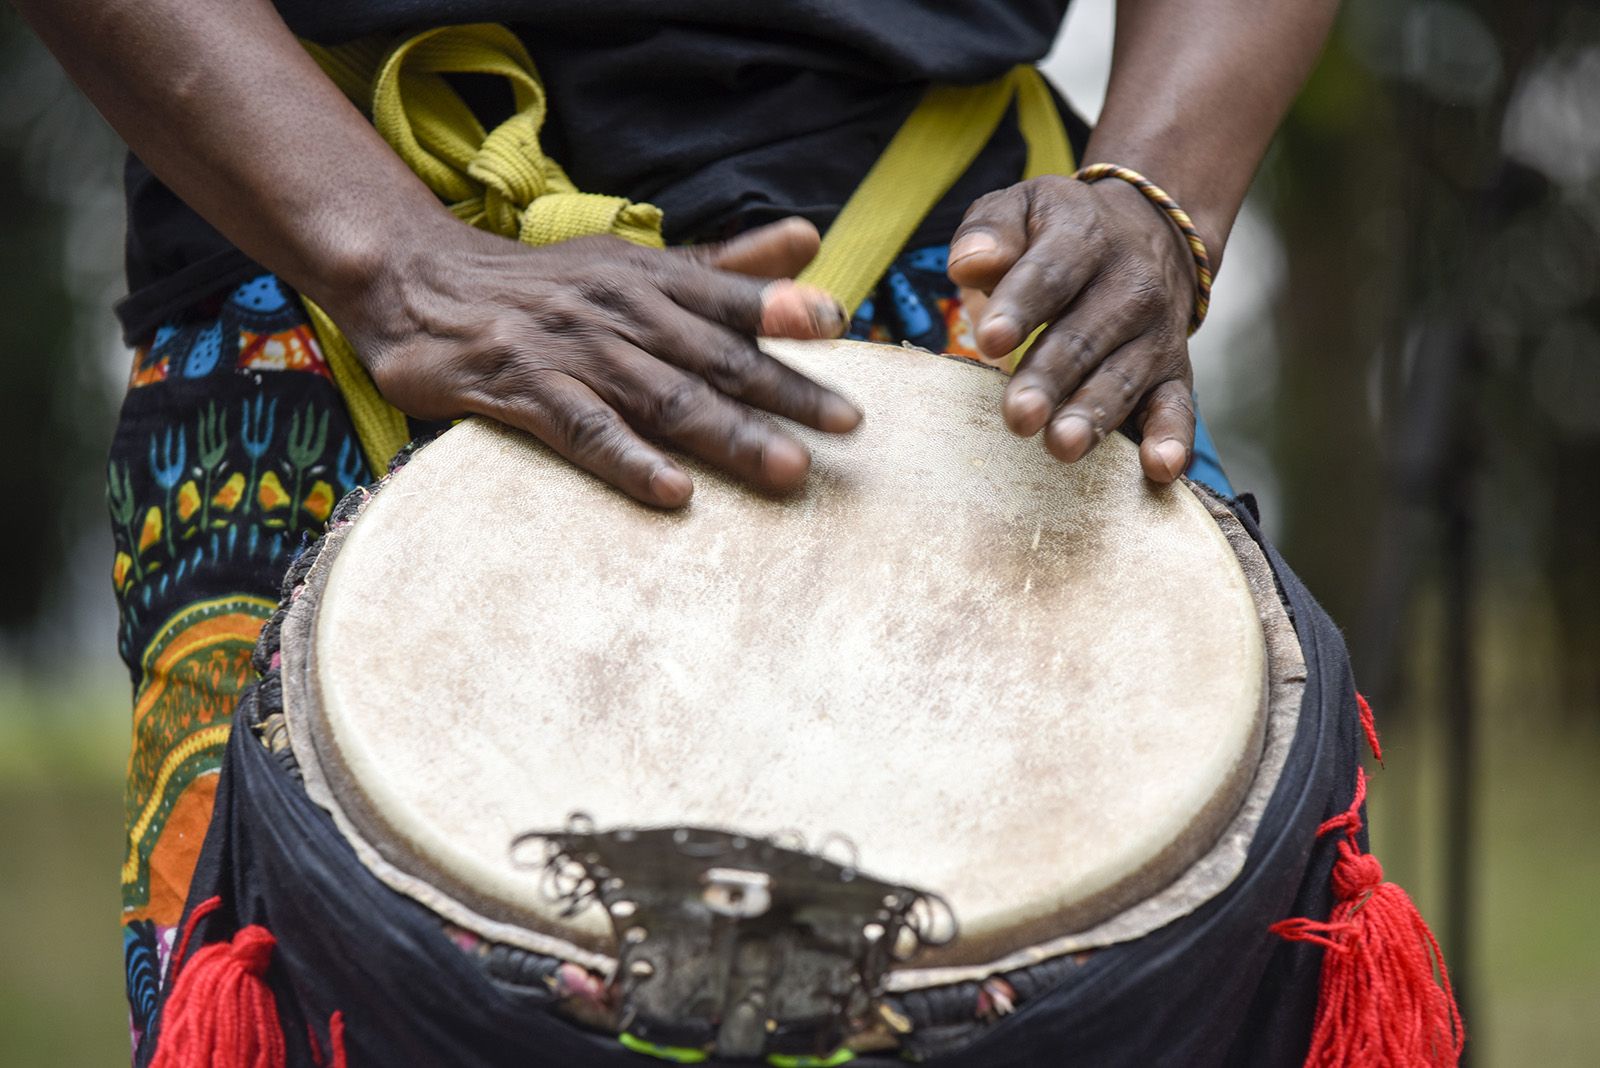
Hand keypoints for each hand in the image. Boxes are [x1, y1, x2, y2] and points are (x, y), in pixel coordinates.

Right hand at [330, 217, 860, 507]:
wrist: (420, 285)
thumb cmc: (547, 285)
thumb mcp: (634, 264)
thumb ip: (724, 265)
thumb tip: (808, 241)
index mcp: (650, 279)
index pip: (727, 294)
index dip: (781, 308)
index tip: (837, 325)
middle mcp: (620, 312)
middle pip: (713, 356)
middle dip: (783, 390)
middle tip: (847, 424)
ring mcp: (574, 353)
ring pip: (663, 397)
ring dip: (728, 434)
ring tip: (788, 468)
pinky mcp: (525, 392)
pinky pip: (585, 432)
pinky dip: (630, 461)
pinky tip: (674, 492)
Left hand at [947, 175, 1197, 482]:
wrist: (1152, 233)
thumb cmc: (1061, 232)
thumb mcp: (1023, 209)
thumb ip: (991, 231)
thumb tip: (968, 263)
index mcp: (1085, 238)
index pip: (1050, 274)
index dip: (1021, 306)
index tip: (988, 339)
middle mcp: (1130, 286)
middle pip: (1085, 335)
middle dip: (1051, 377)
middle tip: (1019, 415)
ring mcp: (1156, 334)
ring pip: (1123, 377)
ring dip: (1095, 414)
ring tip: (1063, 446)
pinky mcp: (1174, 373)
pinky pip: (1177, 407)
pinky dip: (1172, 438)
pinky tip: (1161, 468)